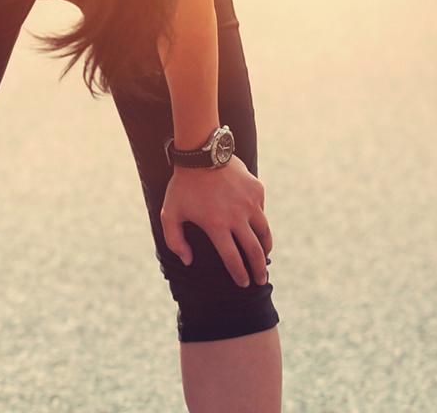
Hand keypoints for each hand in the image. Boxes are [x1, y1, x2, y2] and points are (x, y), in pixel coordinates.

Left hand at [160, 154, 272, 286]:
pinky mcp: (256, 190)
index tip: (243, 284)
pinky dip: (260, 222)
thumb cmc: (183, 185)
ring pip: (264, 232)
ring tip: (265, 257)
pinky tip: (256, 227)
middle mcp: (237, 217)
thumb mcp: (170, 214)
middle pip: (254, 251)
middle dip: (258, 269)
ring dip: (266, 248)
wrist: (201, 152)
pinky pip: (261, 211)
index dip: (239, 274)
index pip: (233, 258)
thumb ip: (175, 241)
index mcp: (216, 225)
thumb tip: (188, 261)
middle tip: (261, 280)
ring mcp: (250, 203)